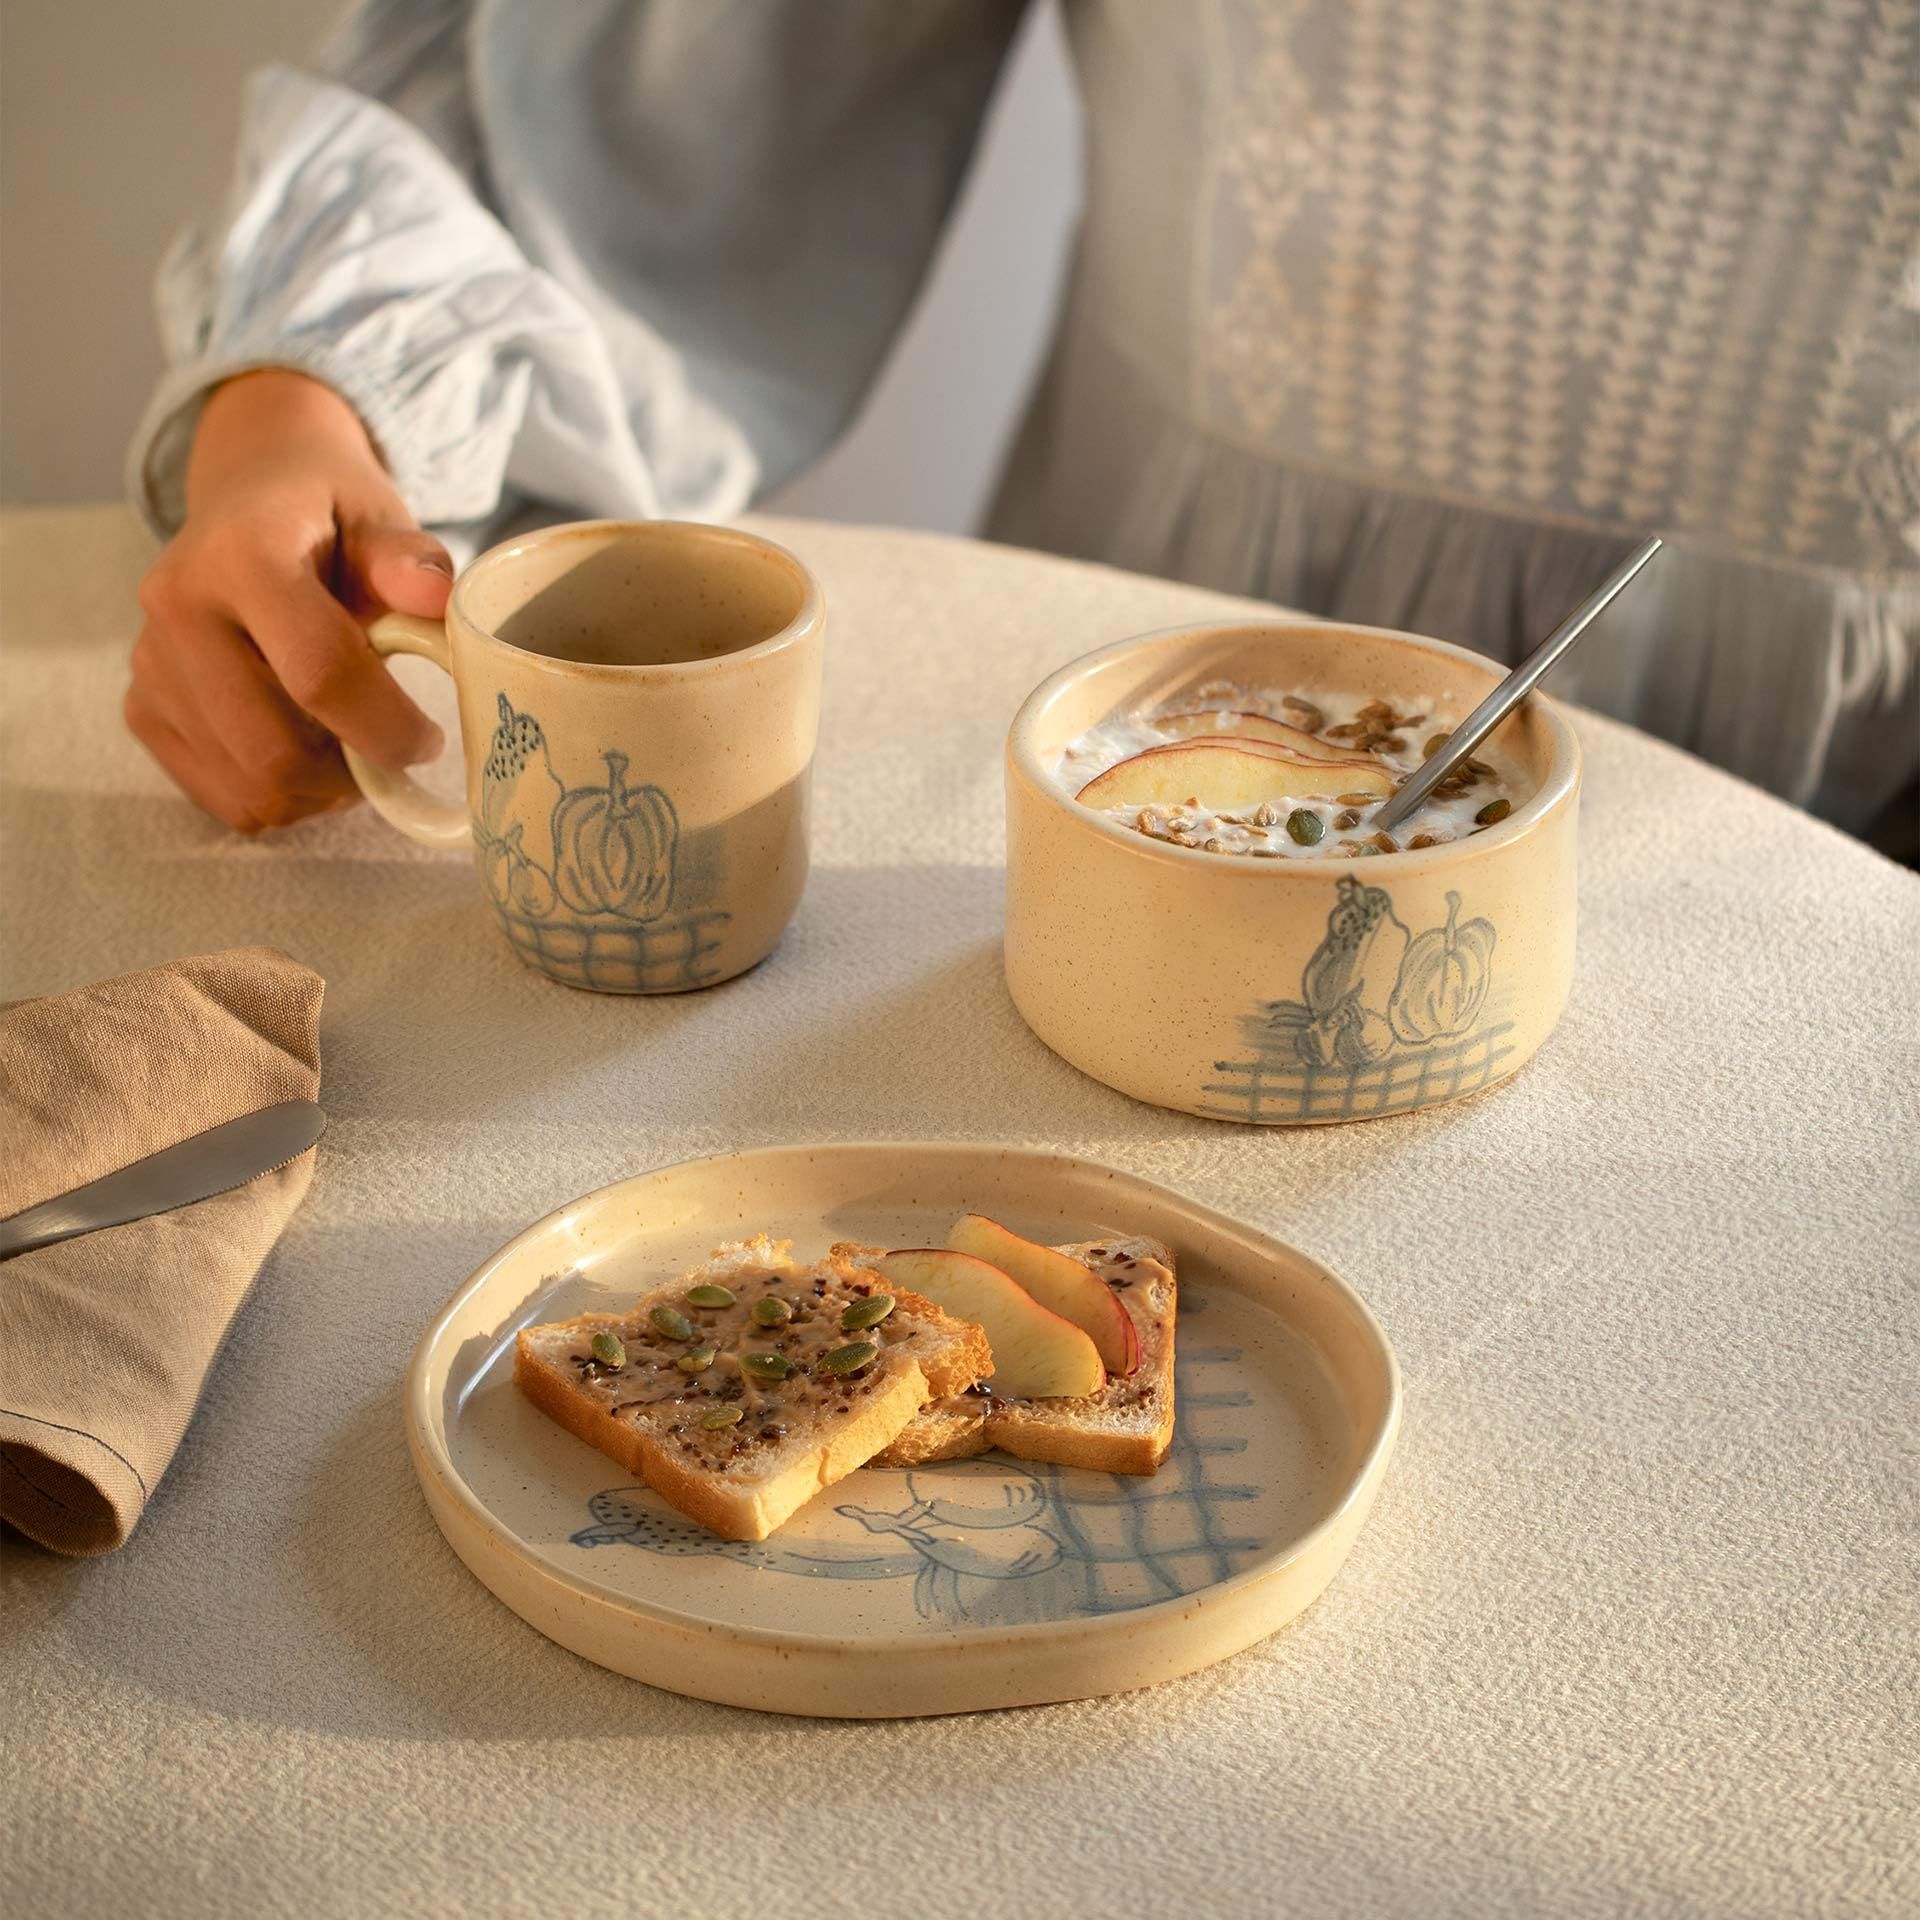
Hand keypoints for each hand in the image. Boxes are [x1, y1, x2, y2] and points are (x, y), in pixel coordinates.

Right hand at [128, 369, 449, 830]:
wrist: (248, 500)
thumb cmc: (327, 519)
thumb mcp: (377, 519)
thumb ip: (409, 562)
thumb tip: (437, 598)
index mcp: (242, 556)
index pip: (321, 673)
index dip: (388, 727)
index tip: (429, 740)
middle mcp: (179, 610)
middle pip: (274, 750)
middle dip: (349, 775)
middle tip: (388, 754)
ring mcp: (152, 665)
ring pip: (249, 787)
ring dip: (317, 792)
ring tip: (348, 748)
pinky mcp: (142, 708)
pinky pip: (222, 796)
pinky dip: (279, 797)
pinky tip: (305, 752)